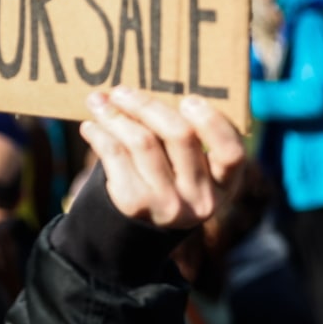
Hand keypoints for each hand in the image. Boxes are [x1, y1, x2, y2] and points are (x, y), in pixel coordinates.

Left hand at [80, 88, 243, 229]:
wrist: (134, 232)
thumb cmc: (164, 183)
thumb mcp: (185, 170)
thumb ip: (180, 139)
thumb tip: (142, 91)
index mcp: (224, 184)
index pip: (232, 153)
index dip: (213, 123)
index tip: (189, 99)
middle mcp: (201, 198)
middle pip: (179, 135)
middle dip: (147, 105)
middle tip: (122, 91)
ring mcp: (169, 204)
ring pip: (142, 142)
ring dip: (115, 115)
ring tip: (98, 101)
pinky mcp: (136, 205)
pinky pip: (115, 155)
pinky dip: (100, 134)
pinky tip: (90, 126)